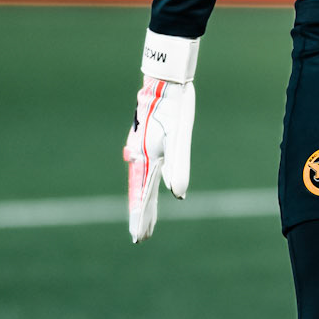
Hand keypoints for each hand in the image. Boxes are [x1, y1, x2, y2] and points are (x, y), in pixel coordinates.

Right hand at [123, 31, 198, 242]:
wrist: (165, 80)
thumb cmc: (174, 107)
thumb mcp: (180, 137)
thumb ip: (179, 166)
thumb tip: (179, 194)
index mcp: (146, 157)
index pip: (141, 195)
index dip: (140, 217)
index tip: (138, 237)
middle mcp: (140, 156)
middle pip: (140, 192)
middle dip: (143, 215)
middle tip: (142, 238)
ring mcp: (141, 149)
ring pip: (142, 182)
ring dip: (144, 202)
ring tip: (146, 221)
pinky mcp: (147, 142)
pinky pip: (145, 171)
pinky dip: (147, 186)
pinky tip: (150, 189)